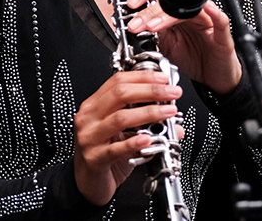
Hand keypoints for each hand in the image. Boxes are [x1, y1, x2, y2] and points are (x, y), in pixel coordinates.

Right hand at [73, 70, 182, 206]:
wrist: (88, 183)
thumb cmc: (105, 155)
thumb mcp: (124, 133)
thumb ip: (146, 123)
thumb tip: (174, 123)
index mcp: (94, 105)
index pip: (118, 81)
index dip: (143, 77)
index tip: (163, 79)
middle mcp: (89, 118)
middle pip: (120, 94)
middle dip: (150, 91)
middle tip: (171, 92)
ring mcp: (89, 137)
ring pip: (120, 118)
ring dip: (148, 113)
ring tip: (167, 113)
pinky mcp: (94, 158)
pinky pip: (116, 149)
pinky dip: (134, 142)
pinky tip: (148, 139)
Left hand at [125, 0, 242, 96]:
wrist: (214, 78)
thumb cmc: (193, 59)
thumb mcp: (165, 47)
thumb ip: (152, 34)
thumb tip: (132, 26)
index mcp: (176, 13)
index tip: (131, 4)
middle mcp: (191, 13)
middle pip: (172, 1)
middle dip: (150, 11)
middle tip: (136, 23)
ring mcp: (207, 22)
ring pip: (190, 9)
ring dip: (169, 15)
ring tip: (154, 25)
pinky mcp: (222, 35)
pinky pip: (221, 21)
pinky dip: (214, 13)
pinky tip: (206, 8)